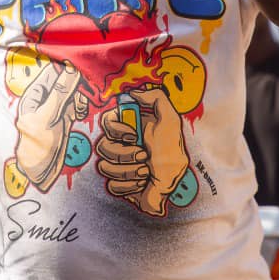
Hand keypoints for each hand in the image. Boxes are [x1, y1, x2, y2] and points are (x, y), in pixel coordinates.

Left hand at [14, 62, 87, 189]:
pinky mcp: (63, 118)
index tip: (84, 70)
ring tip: (84, 107)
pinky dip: (81, 106)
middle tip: (87, 92)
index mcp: (33, 94)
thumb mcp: (48, 117)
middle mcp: (44, 98)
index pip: (51, 71)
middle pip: (64, 80)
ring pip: (72, 92)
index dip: (68, 68)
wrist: (40, 173)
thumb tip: (72, 69)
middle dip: (77, 83)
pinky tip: (83, 114)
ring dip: (81, 96)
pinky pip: (75, 104)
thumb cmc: (36, 146)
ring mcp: (54, 108)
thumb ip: (60, 93)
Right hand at [95, 87, 189, 215]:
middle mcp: (120, 145)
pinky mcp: (118, 185)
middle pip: (102, 146)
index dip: (115, 129)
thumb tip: (133, 92)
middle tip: (144, 157)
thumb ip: (156, 98)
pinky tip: (142, 184)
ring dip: (129, 171)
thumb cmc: (174, 154)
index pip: (106, 121)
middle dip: (125, 154)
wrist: (176, 188)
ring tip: (145, 172)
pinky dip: (129, 186)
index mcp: (130, 128)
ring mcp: (117, 166)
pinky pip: (110, 185)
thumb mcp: (171, 121)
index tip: (132, 135)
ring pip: (104, 166)